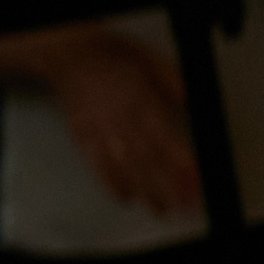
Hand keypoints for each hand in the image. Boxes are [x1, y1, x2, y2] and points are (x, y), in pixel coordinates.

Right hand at [44, 29, 201, 215]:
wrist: (69, 54)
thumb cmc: (111, 55)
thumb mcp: (149, 58)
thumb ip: (172, 81)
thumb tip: (190, 102)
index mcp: (140, 98)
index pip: (165, 136)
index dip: (180, 161)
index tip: (195, 179)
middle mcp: (120, 117)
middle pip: (147, 158)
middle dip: (167, 185)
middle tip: (183, 206)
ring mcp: (99, 129)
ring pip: (124, 165)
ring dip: (143, 190)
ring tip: (159, 209)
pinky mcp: (83, 135)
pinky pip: (97, 164)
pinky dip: (110, 183)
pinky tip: (124, 198)